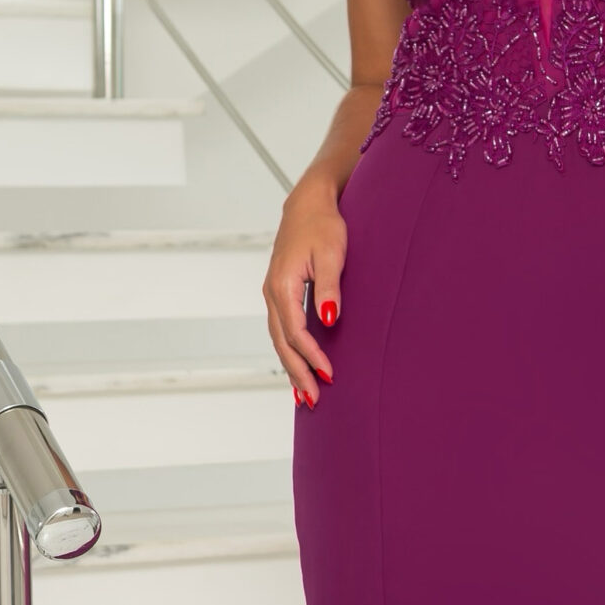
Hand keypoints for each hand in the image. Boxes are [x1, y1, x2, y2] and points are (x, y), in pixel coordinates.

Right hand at [264, 180, 344, 403]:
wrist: (308, 204)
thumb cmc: (322, 225)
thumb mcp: (332, 255)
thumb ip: (330, 289)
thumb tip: (328, 320)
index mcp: (283, 285)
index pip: (296, 332)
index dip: (312, 357)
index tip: (329, 375)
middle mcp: (272, 292)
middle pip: (282, 343)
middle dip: (297, 373)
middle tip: (312, 400)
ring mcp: (272, 293)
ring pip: (278, 339)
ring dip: (290, 367)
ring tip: (302, 394)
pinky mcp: (279, 293)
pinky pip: (281, 329)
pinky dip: (288, 351)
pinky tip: (297, 366)